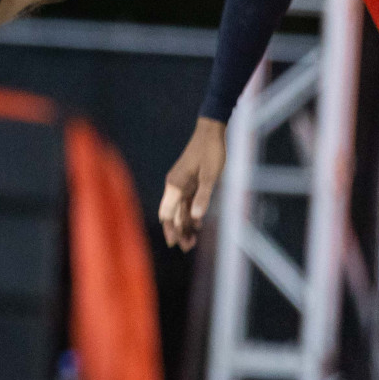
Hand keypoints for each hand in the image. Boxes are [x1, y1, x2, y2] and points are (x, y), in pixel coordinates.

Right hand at [159, 117, 226, 251]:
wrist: (211, 131)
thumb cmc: (210, 151)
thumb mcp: (210, 175)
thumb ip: (203, 197)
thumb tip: (195, 218)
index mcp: (176, 185)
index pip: (167, 213)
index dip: (170, 228)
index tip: (173, 243)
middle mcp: (174, 186)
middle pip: (172, 214)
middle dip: (177, 231)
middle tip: (187, 247)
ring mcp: (181, 184)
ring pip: (179, 210)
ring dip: (185, 225)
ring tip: (192, 241)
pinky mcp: (189, 182)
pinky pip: (187, 202)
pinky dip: (190, 214)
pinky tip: (197, 225)